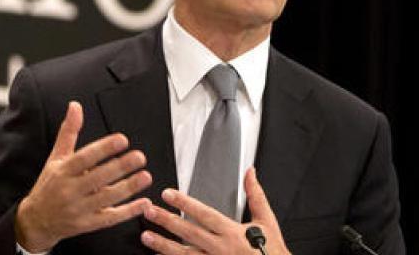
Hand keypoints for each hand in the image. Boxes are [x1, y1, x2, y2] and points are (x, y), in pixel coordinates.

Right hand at [15, 101, 151, 251]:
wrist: (35, 221)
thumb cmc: (50, 185)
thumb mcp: (56, 158)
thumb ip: (69, 132)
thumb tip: (75, 106)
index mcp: (63, 172)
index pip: (84, 158)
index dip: (103, 149)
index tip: (122, 140)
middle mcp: (70, 191)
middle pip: (97, 178)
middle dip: (120, 168)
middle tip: (140, 157)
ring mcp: (79, 210)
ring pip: (106, 199)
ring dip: (128, 188)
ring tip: (146, 176)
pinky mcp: (87, 225)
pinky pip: (110, 218)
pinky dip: (128, 212)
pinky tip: (144, 202)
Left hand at [140, 167, 289, 254]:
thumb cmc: (272, 251)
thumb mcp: (267, 221)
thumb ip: (255, 196)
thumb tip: (250, 172)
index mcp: (233, 233)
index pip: (204, 214)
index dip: (185, 203)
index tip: (168, 194)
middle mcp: (220, 249)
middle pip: (188, 234)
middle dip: (167, 221)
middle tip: (149, 211)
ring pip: (184, 254)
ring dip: (163, 245)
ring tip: (146, 236)